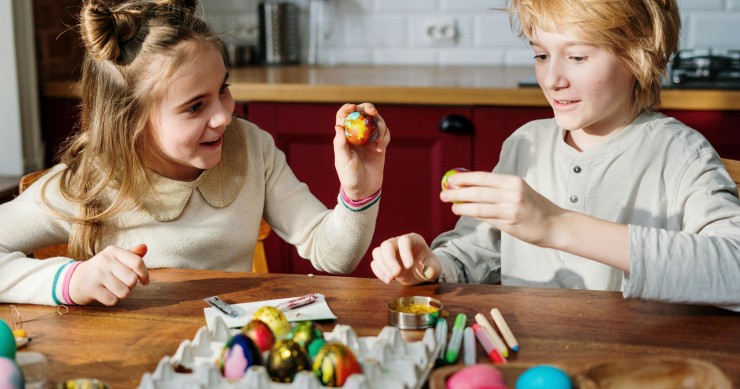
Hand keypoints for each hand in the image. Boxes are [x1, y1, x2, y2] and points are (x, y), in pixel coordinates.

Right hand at [69, 244, 149, 305]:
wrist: (75, 279)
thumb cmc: (102, 269)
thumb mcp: (115, 258)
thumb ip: (132, 255)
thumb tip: (145, 247)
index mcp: (113, 251)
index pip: (137, 262)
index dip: (145, 274)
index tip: (145, 281)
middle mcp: (105, 260)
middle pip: (132, 280)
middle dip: (131, 286)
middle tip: (122, 283)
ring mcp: (97, 274)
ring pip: (124, 292)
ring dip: (121, 294)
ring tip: (113, 288)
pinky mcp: (91, 288)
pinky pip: (112, 300)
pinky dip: (111, 300)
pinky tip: (104, 293)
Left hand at [334, 103, 389, 199]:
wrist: (364, 189)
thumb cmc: (349, 176)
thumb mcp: (343, 160)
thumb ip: (340, 143)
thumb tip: (338, 125)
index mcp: (345, 136)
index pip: (344, 115)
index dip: (349, 108)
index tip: (354, 108)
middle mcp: (357, 134)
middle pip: (362, 113)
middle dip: (368, 109)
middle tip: (373, 113)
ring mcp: (369, 139)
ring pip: (376, 122)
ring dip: (380, 125)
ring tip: (380, 140)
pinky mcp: (380, 145)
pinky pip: (385, 134)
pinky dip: (385, 136)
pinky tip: (381, 148)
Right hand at [370, 233, 440, 284]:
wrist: (421, 271)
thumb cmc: (428, 266)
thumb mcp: (435, 268)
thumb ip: (433, 269)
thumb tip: (428, 272)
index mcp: (413, 240)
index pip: (404, 241)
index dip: (405, 252)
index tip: (409, 266)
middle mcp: (398, 242)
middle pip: (387, 245)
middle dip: (389, 260)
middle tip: (395, 275)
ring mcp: (389, 250)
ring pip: (377, 252)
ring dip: (382, 267)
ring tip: (391, 279)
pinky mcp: (383, 260)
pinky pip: (375, 263)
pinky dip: (379, 272)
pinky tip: (388, 280)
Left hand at [440, 171, 563, 247]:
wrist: (555, 224)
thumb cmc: (534, 207)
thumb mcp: (518, 191)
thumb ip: (496, 190)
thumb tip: (469, 188)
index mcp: (513, 181)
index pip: (483, 177)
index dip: (464, 178)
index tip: (450, 180)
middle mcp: (512, 193)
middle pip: (478, 191)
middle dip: (457, 192)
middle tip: (443, 193)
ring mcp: (511, 209)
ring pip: (479, 206)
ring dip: (462, 206)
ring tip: (451, 205)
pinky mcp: (510, 223)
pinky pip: (486, 218)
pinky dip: (473, 215)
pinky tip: (464, 213)